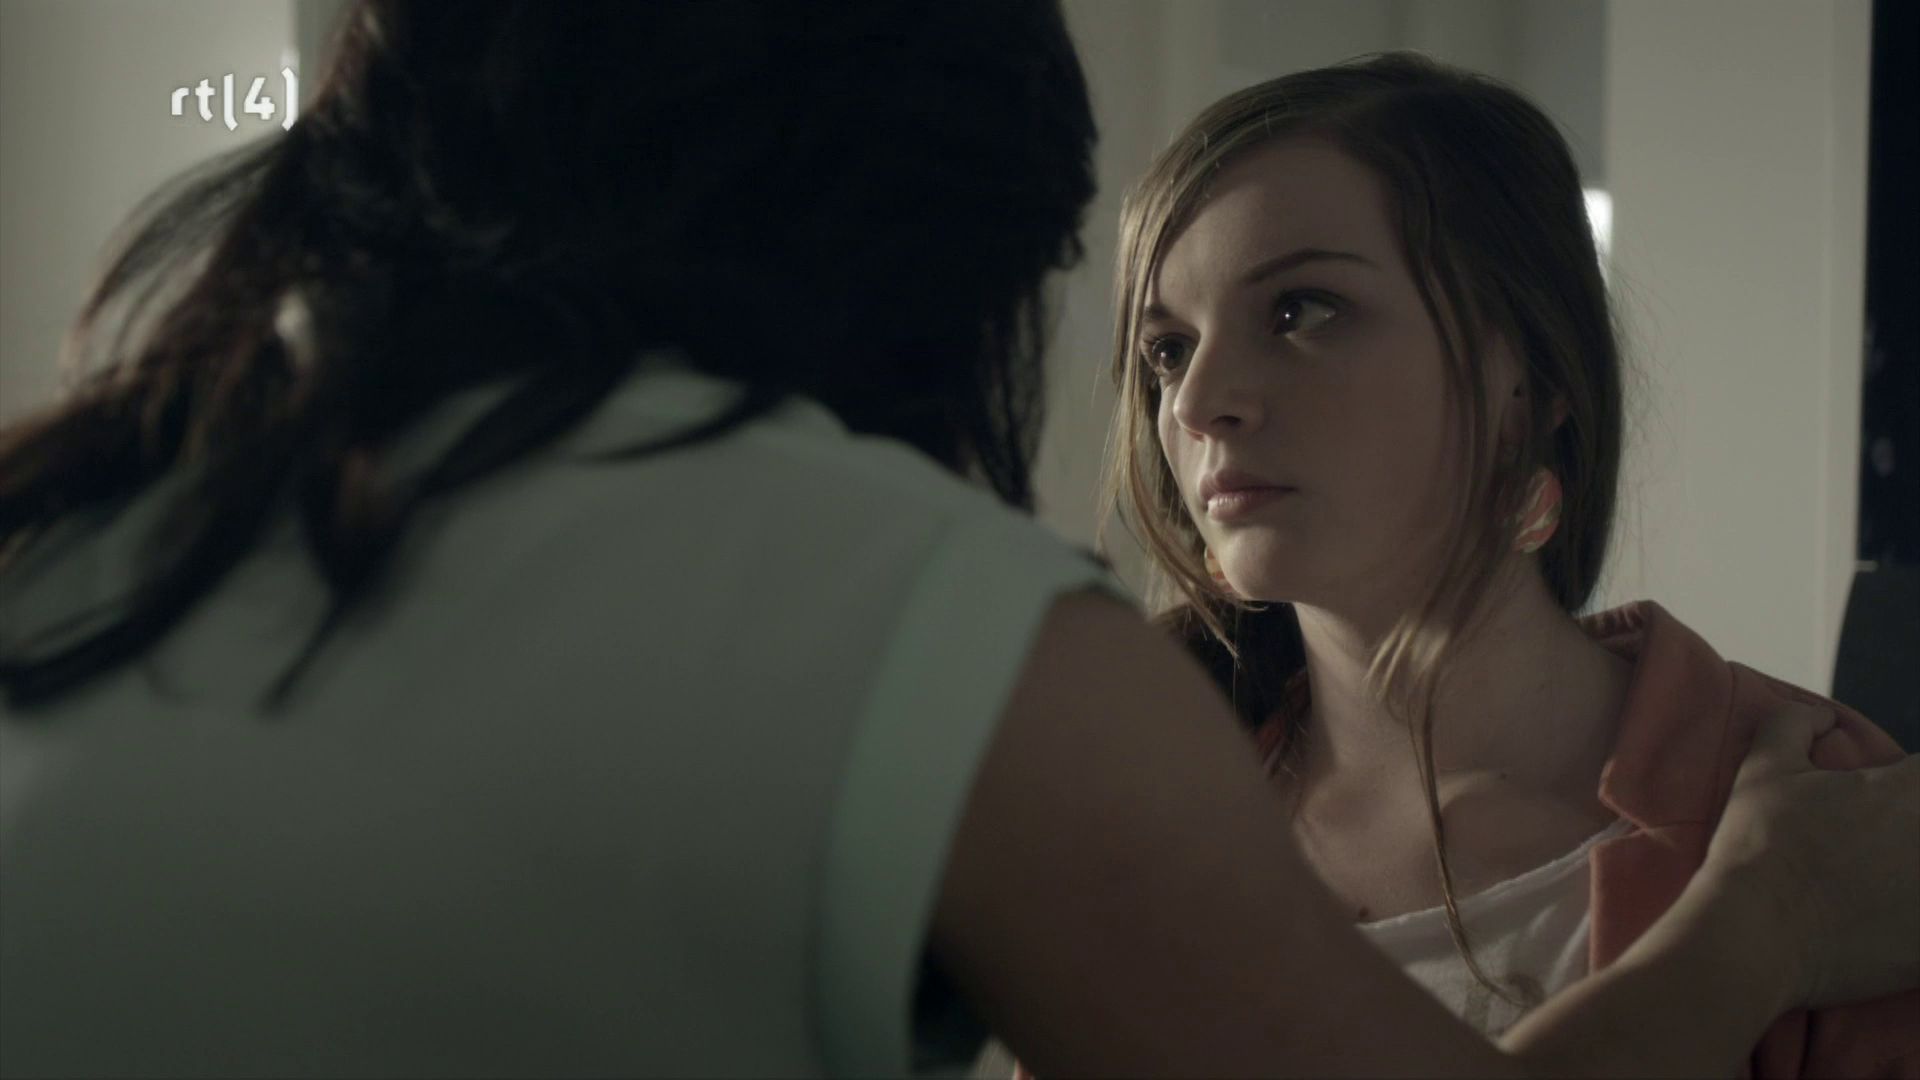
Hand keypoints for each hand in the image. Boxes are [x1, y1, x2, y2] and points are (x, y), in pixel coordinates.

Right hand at [1701, 702, 1919, 1009]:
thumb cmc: (1759, 845)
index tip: (1898, 794)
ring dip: (1912, 871)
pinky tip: (1887, 922)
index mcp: (1907, 792)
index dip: (1912, 783)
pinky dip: (1910, 923)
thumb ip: (1793, 724)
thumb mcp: (1764, 768)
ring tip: (1889, 879)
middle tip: (1881, 841)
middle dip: (1914, 827)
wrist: (1755, 933)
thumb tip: (1822, 717)